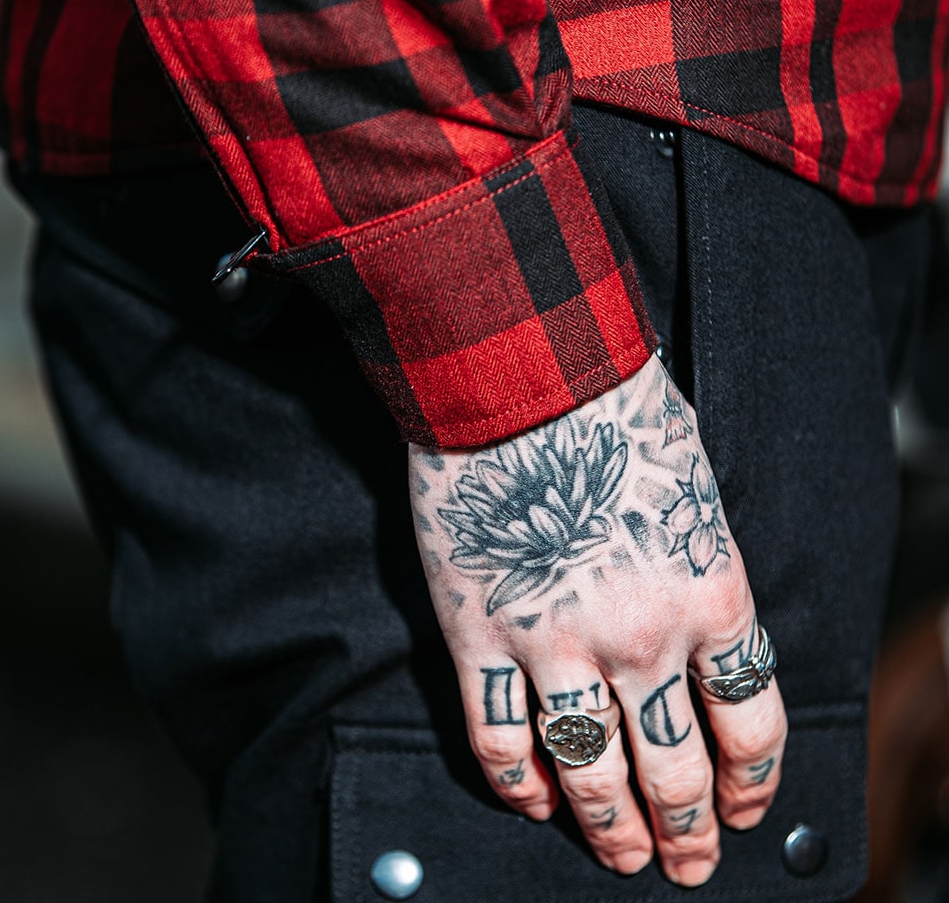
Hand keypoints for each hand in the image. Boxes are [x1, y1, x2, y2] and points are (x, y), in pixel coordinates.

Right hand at [408, 354, 786, 885]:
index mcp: (708, 594)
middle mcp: (642, 638)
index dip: (750, 783)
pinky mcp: (482, 636)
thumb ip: (700, 569)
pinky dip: (517, 784)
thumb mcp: (694, 488)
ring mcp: (558, 645)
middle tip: (686, 864)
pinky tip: (533, 801)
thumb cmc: (614, 413)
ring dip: (611, 829)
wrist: (526, 377)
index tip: (741, 810)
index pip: (749, 721)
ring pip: (590, 773)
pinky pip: (499, 738)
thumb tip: (697, 628)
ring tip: (623, 858)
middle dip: (687, 830)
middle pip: (675, 770)